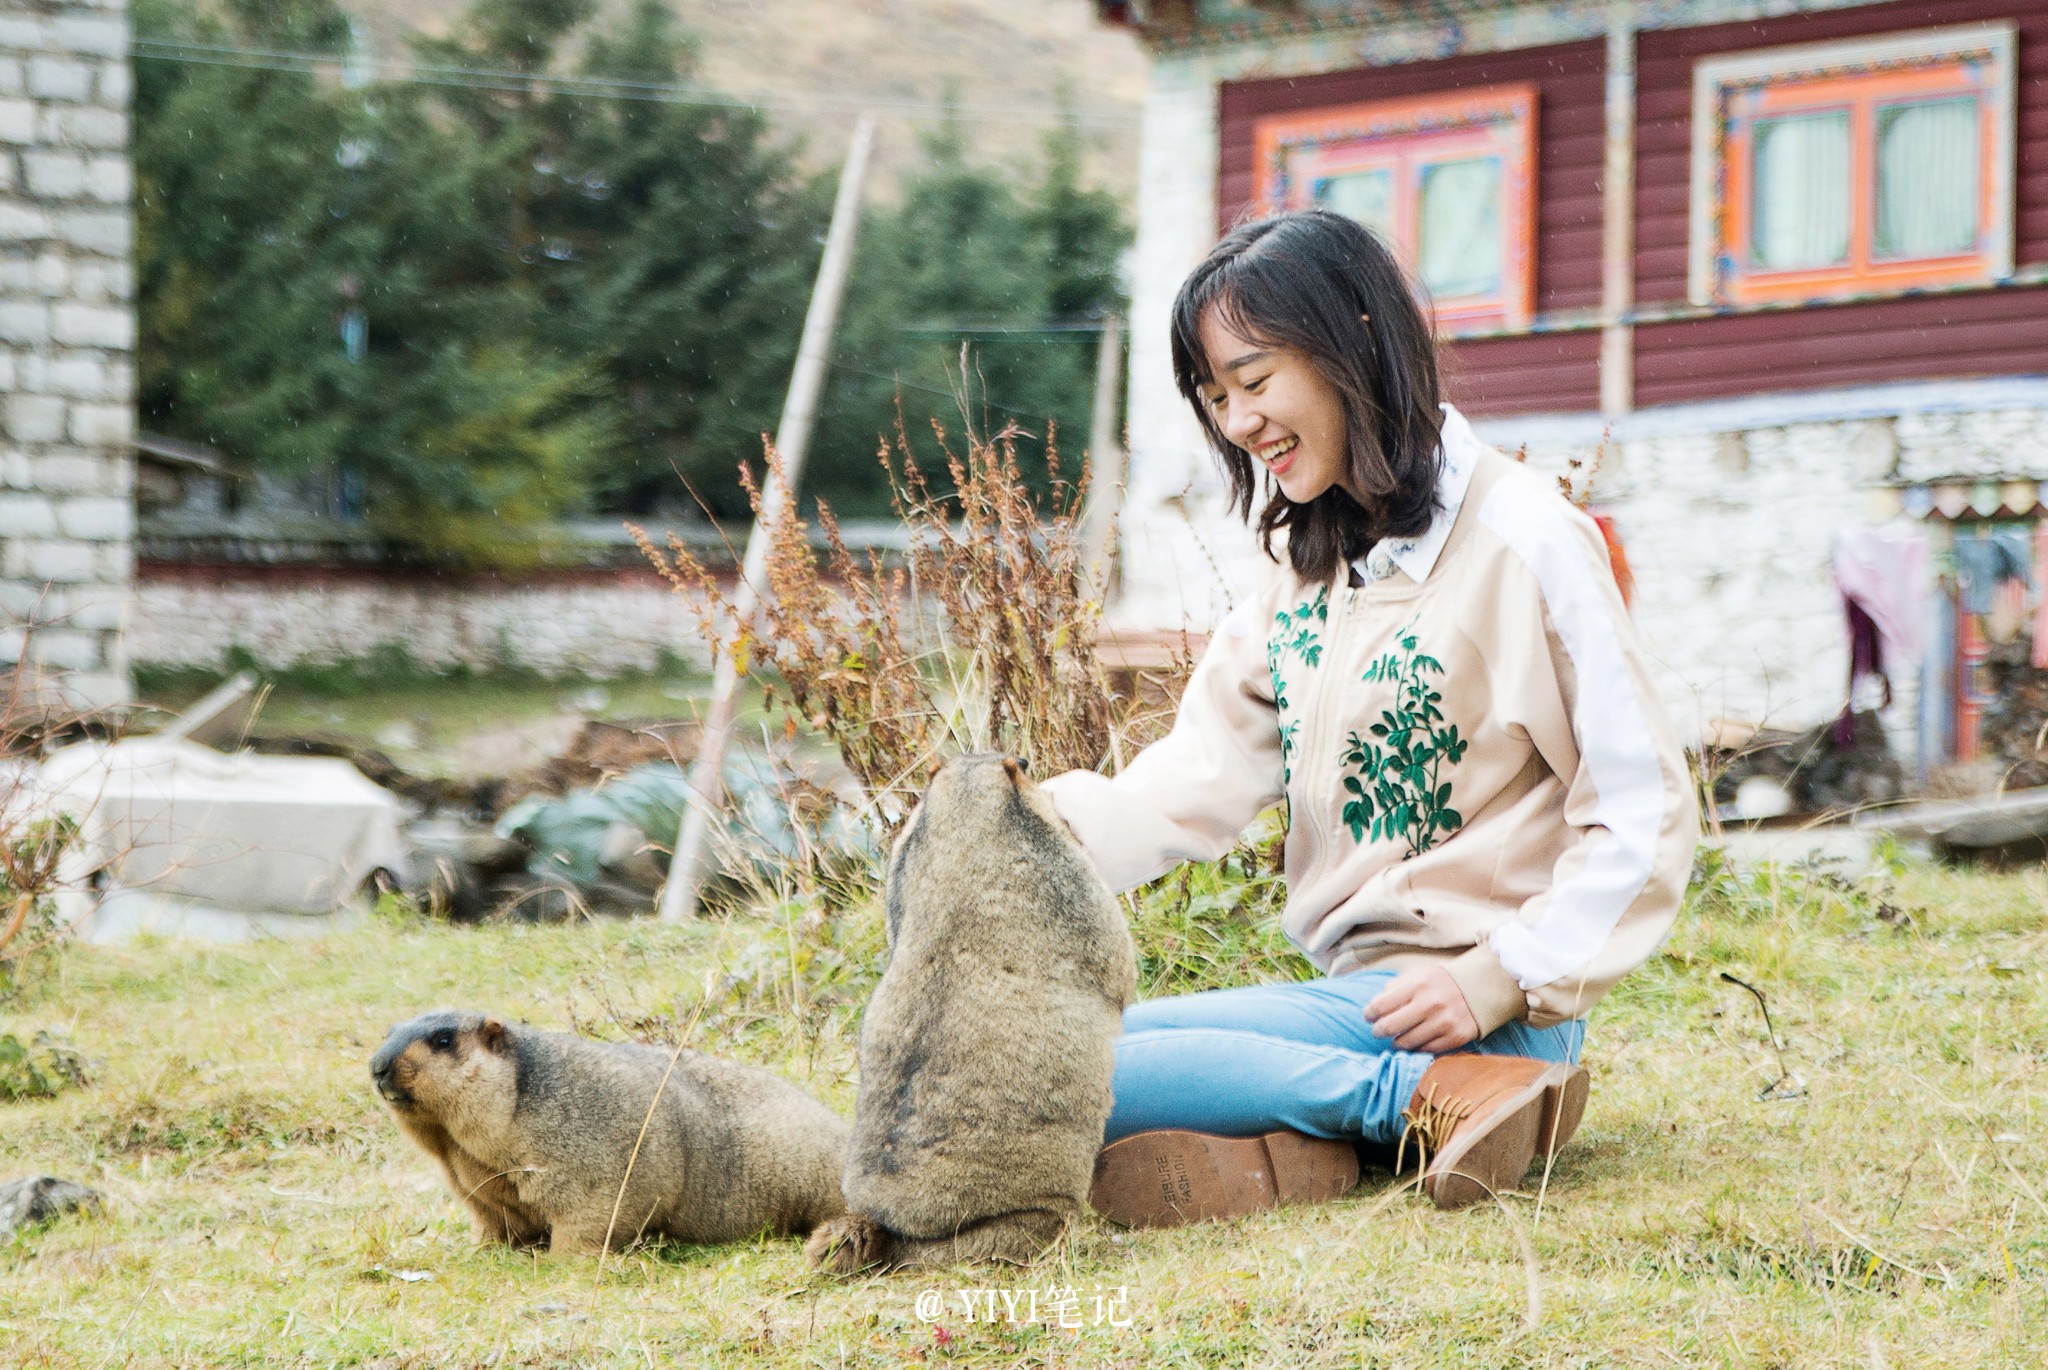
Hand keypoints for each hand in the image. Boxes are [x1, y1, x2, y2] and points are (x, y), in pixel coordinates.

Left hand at [1364, 965, 1479, 1054]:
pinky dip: (1416, 1048)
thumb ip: (1395, 987)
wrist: (1480, 988)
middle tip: (1378, 1031)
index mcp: (1417, 984)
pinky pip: (1425, 1050)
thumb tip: (1374, 1007)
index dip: (1369, 1014)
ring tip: (1397, 1038)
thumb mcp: (1417, 974)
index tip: (1368, 1017)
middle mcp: (1430, 1004)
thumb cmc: (1440, 982)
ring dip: (1397, 1042)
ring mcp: (1444, 1022)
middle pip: (1389, 1027)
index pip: (1379, 1006)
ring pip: (1406, 1043)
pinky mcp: (1455, 1037)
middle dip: (1378, 1031)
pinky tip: (1415, 1042)